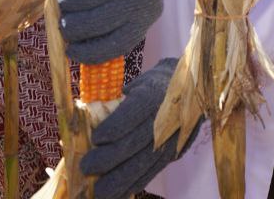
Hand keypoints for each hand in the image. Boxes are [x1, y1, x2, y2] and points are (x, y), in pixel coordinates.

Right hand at [57, 0, 160, 63]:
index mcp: (146, 15)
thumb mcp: (127, 9)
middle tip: (63, 26)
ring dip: (64, 4)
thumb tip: (74, 52)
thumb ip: (106, 31)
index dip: (88, 54)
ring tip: (69, 0)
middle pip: (90, 25)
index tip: (70, 52)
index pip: (115, 45)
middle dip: (69, 29)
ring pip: (75, 2)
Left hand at [81, 58, 199, 198]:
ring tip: (97, 191)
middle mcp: (166, 118)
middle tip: (86, 167)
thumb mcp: (134, 85)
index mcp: (153, 94)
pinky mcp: (173, 154)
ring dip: (118, 180)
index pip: (133, 112)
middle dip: (108, 159)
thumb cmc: (151, 86)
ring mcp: (172, 139)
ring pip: (143, 163)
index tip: (95, 138)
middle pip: (135, 143)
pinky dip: (132, 184)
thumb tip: (84, 109)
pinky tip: (117, 192)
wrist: (189, 90)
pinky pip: (151, 172)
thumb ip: (113, 98)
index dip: (113, 128)